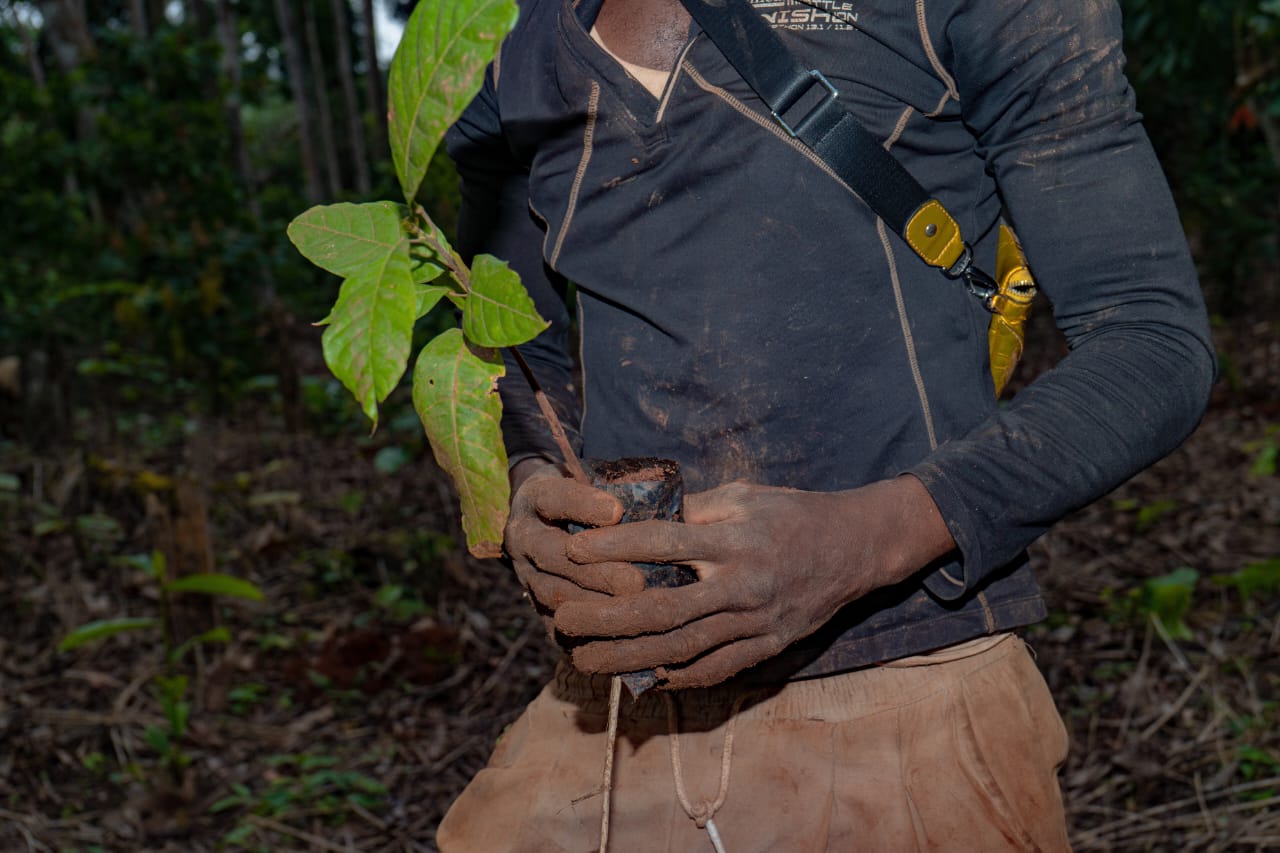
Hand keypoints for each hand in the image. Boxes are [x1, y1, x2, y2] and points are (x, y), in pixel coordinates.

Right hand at [504, 460, 645, 623]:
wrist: (551, 519)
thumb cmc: (589, 495)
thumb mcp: (595, 478)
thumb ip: (623, 487)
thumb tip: (683, 507)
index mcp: (535, 497)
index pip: (552, 498)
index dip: (581, 505)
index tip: (617, 511)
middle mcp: (523, 537)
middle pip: (551, 555)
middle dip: (595, 570)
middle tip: (636, 581)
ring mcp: (526, 573)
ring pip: (553, 595)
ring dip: (594, 605)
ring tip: (634, 612)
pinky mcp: (536, 606)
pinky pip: (557, 626)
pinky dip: (589, 633)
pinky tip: (621, 637)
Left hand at [553, 476, 955, 688]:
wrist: (855, 548)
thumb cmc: (790, 513)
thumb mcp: (743, 496)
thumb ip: (690, 510)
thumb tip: (630, 512)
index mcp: (736, 539)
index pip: (664, 543)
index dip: (615, 547)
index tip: (574, 549)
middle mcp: (744, 585)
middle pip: (663, 609)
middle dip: (606, 617)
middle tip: (562, 620)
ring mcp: (757, 622)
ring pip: (681, 649)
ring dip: (626, 658)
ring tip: (583, 658)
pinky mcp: (768, 646)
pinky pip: (715, 671)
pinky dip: (675, 679)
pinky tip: (639, 680)